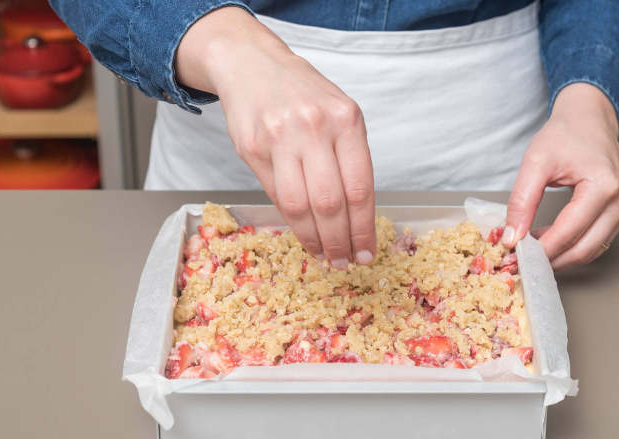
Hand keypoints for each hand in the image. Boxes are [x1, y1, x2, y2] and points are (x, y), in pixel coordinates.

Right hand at [175, 7, 375, 268]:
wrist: (252, 65)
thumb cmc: (302, 94)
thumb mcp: (338, 114)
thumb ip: (348, 158)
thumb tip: (357, 217)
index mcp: (346, 119)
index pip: (360, 187)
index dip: (364, 228)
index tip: (367, 252)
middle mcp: (314, 127)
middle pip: (331, 202)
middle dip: (341, 241)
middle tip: (345, 262)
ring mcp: (281, 138)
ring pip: (301, 206)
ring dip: (315, 240)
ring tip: (325, 255)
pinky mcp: (253, 148)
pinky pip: (276, 196)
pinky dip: (293, 223)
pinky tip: (304, 234)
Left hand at [503, 83, 618, 269]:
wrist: (589, 120)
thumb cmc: (566, 135)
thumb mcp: (535, 162)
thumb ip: (522, 201)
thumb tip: (512, 236)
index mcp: (605, 186)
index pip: (568, 232)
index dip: (540, 249)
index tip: (516, 254)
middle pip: (583, 249)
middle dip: (550, 259)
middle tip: (522, 259)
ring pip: (591, 251)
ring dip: (561, 256)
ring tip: (533, 249)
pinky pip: (597, 241)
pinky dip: (573, 247)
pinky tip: (550, 241)